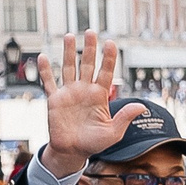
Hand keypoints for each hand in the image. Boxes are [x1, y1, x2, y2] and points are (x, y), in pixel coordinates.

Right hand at [39, 31, 134, 174]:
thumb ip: (125, 118)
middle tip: (91, 32)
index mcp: (100, 96)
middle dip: (89, 49)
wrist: (72, 152)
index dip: (108, 58)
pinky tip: (43, 57)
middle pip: (87, 64)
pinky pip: (49, 82)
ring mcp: (69, 93)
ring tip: (70, 36)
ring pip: (69, 68)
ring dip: (69, 52)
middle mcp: (84, 90)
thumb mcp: (114, 133)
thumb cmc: (94, 143)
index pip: (106, 72)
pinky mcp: (55, 99)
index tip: (111, 43)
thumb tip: (142, 106)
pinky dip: (46, 70)